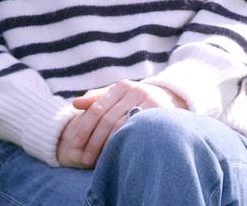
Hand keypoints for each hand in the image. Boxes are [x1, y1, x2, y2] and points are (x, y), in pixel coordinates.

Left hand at [58, 80, 186, 167]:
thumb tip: (75, 104)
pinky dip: (125, 143)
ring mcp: (149, 101)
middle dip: (94, 140)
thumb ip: (97, 99)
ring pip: (121, 126)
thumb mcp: (118, 96)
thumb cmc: (136, 101)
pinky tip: (118, 154)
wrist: (171, 101)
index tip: (75, 144)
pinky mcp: (160, 114)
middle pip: (107, 118)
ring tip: (98, 160)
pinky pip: (137, 131)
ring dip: (108, 145)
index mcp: (121, 86)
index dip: (85, 126)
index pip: (97, 108)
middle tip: (84, 157)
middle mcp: (135, 90)